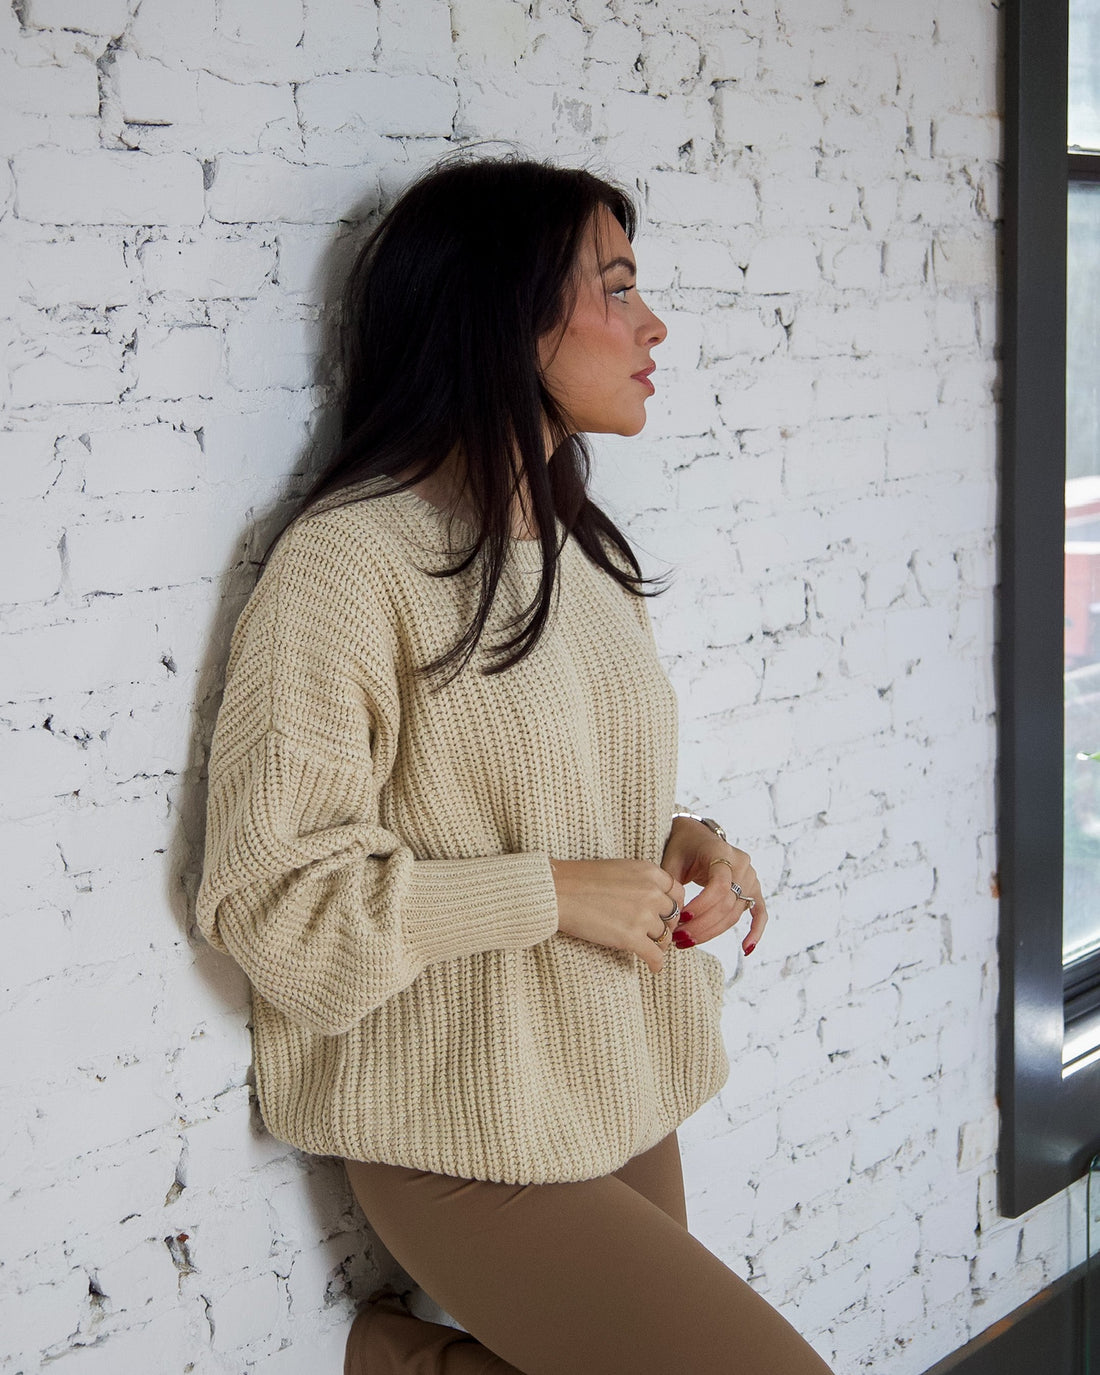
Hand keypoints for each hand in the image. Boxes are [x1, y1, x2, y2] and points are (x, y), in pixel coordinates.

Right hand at [550, 858, 685, 974]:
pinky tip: (653, 968)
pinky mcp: (631, 938)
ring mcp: (643, 915)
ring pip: (664, 937)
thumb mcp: (620, 869)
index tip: (665, 915)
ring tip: (650, 949)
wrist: (558, 891)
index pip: (677, 892)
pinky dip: (656, 964)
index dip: (672, 906)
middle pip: (673, 916)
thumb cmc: (580, 879)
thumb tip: (654, 902)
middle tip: (657, 934)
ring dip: (658, 945)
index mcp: (650, 872)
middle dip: (666, 926)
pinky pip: (655, 956)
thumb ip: (642, 882)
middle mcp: (651, 892)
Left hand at [660, 816, 767, 956]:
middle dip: (702, 925)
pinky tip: (746, 949)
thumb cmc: (681, 846)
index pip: (718, 886)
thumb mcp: (671, 859)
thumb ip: (670, 883)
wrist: (696, 836)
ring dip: (713, 931)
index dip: (701, 906)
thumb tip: (668, 914)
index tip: (681, 918)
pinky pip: (759, 912)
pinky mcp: (753, 889)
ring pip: (735, 913)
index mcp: (721, 852)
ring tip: (687, 941)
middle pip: (727, 903)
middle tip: (678, 938)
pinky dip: (755, 931)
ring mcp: (750, 877)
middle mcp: (741, 864)